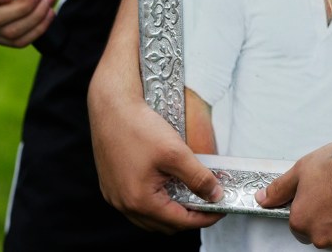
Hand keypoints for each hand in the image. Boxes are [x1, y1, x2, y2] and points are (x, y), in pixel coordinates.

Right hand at [88, 70, 223, 232]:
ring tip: (189, 194)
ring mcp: (115, 196)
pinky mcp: (111, 186)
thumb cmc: (139, 127)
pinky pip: (136, 205)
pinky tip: (166, 186)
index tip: (220, 209)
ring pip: (149, 218)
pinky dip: (155, 202)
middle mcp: (124, 204)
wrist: (111, 107)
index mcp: (140, 200)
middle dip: (188, 217)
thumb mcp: (176, 152)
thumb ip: (198, 177)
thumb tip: (215, 195)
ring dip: (170, 211)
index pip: (179, 221)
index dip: (204, 218)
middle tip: (207, 201)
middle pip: (164, 224)